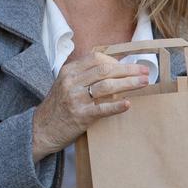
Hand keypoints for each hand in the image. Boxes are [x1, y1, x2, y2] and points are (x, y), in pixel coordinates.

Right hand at [30, 51, 151, 160]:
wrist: (41, 129)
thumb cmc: (58, 106)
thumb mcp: (66, 84)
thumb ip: (84, 75)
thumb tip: (114, 67)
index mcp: (69, 71)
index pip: (96, 58)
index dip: (116, 60)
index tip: (131, 64)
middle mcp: (71, 82)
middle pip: (105, 70)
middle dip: (128, 70)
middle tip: (145, 71)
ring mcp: (75, 99)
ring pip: (107, 87)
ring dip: (129, 83)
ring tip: (144, 83)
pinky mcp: (80, 116)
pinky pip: (102, 109)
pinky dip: (117, 107)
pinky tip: (129, 104)